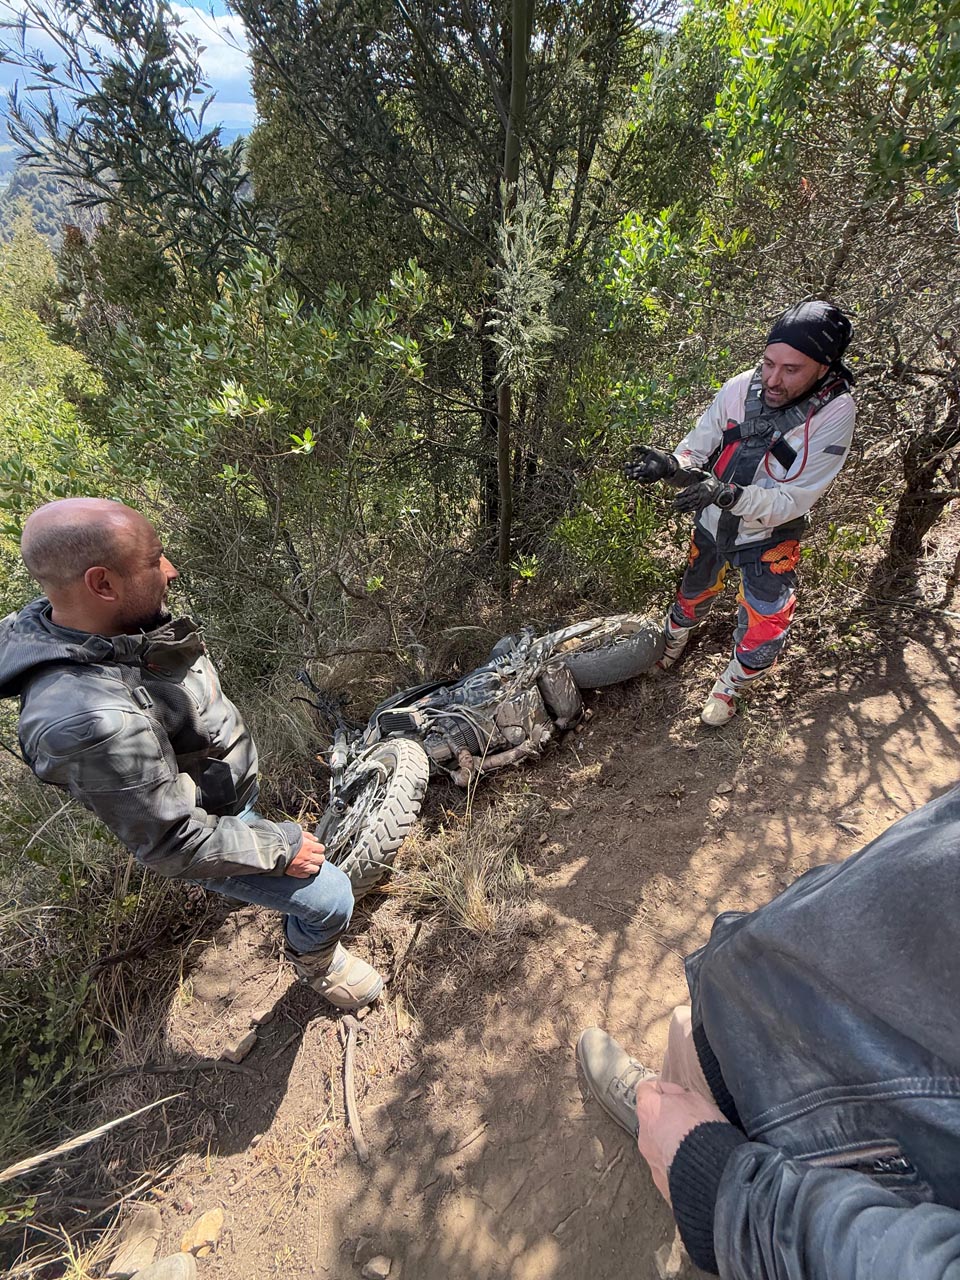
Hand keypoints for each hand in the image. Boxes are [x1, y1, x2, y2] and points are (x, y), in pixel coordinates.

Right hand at [285, 830, 325, 877]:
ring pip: (316, 869)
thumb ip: (308, 836)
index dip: (319, 848)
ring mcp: (303, 866)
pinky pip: (306, 875)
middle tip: (314, 856)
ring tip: (309, 863)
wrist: (272, 850)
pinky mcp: (297, 873)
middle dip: (318, 857)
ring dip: (314, 866)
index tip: (316, 848)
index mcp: (309, 846)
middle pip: (321, 859)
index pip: (321, 848)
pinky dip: (306, 872)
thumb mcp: (297, 833)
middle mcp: (308, 857)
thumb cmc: (283, 840)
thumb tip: (315, 839)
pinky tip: (303, 868)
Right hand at [624, 446, 677, 483]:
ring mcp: (646, 475)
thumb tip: (629, 448)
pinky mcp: (651, 478)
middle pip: (633, 472)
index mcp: (640, 464)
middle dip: (629, 472)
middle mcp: (642, 471)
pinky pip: (645, 480)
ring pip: (638, 476)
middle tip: (626, 471)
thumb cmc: (658, 455)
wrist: (667, 461)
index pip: (632, 466)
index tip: (625, 464)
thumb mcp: (648, 450)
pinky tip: (639, 478)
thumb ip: (640, 448)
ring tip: (631, 475)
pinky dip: (642, 480)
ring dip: (634, 476)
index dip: (628, 465)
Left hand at [635, 1077, 729, 1201]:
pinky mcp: (661, 1183)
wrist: (710, 1171)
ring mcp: (651, 1162)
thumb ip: (678, 1094)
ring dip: (671, 1145)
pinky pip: (668, 1169)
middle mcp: (644, 1136)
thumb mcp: (695, 1098)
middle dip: (667, 1121)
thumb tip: (672, 1095)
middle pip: (652, 1122)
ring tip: (695, 1148)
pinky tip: (695, 1166)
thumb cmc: (702, 1129)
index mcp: (649, 1110)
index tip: (675, 1094)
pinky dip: (677, 1166)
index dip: (662, 1089)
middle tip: (689, 1123)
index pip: (646, 1090)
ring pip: (659, 1147)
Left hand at [672, 476, 740, 513]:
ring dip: (683, 506)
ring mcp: (702, 500)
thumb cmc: (708, 482)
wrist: (719, 489)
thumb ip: (697, 473)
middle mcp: (701, 494)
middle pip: (689, 498)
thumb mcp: (703, 476)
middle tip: (673, 504)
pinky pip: (694, 508)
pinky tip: (681, 510)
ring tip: (676, 507)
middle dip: (681, 502)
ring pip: (691, 504)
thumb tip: (691, 469)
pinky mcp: (703, 505)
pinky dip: (687, 509)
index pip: (690, 490)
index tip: (676, 495)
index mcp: (700, 486)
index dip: (682, 493)